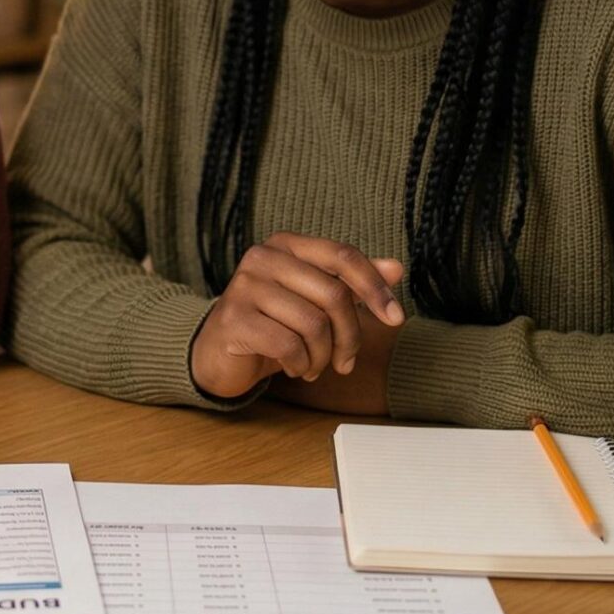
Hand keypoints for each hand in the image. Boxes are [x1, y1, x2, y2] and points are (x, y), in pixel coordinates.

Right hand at [190, 233, 405, 400]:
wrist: (217, 353)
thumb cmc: (272, 323)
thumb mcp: (315, 301)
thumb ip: (352, 283)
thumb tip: (396, 268)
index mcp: (287, 245)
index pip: (344, 256)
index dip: (375, 288)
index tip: (395, 318)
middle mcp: (263, 257)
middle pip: (334, 295)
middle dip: (349, 336)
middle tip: (345, 361)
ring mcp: (244, 286)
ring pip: (314, 324)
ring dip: (322, 357)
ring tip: (314, 366)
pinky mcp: (234, 319)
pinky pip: (288, 346)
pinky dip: (300, 365)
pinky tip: (294, 368)